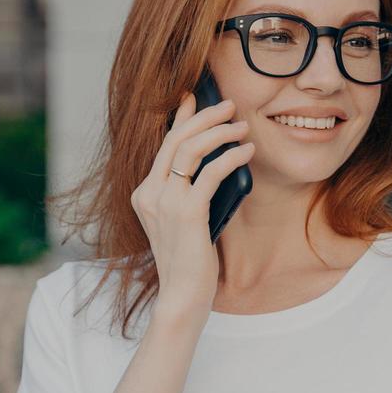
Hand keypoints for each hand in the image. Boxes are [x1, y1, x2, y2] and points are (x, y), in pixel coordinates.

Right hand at [132, 91, 254, 320]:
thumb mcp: (184, 221)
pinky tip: (247, 152)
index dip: (180, 118)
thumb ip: (189, 193)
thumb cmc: (189, 261)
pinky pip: (211, 173)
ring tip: (241, 127)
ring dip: (220, 133)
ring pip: (191, 150)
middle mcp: (149, 193)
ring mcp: (165, 202)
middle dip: (204, 117)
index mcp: (144, 194)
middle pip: (176, 140)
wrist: (182, 294)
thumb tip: (215, 164)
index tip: (194, 98)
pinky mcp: (187, 212)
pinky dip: (232, 158)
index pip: (163, 146)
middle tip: (228, 106)